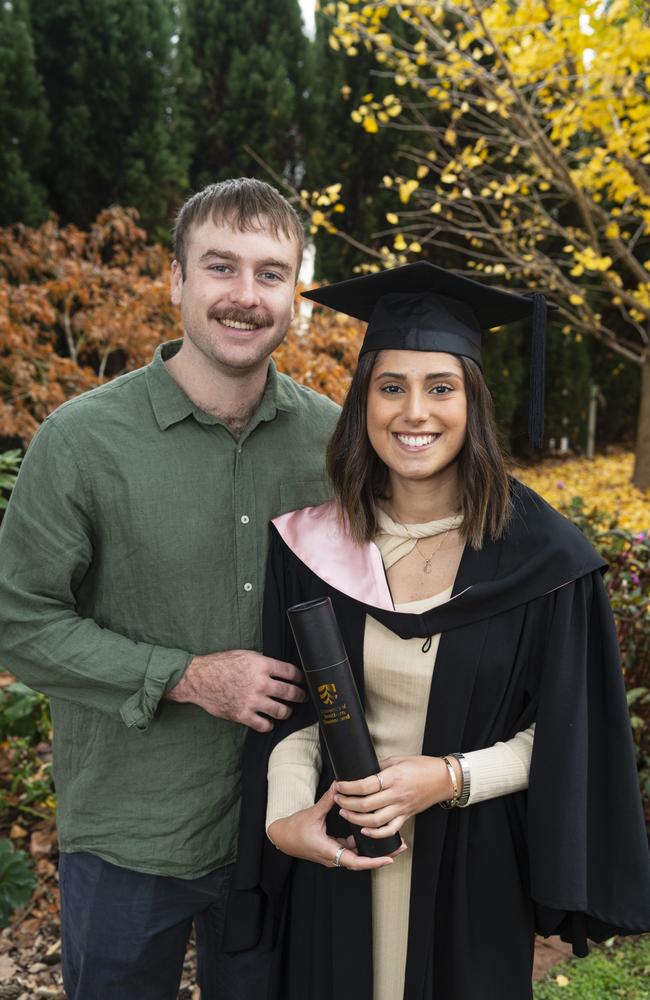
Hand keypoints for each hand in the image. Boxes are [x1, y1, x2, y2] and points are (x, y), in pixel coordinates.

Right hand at [166, 650, 306, 731]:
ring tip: (287, 711)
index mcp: (262, 665)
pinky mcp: (243, 715)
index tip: (302, 681)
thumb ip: (263, 661)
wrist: (199, 679)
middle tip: (302, 697)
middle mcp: (260, 683)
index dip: (301, 678)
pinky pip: (264, 725)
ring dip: (287, 712)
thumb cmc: (220, 664)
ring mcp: (252, 700)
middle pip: (291, 692)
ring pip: (281, 711)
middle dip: (300, 696)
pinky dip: (269, 725)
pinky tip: (269, 721)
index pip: (292, 672)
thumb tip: (278, 666)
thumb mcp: (244, 655)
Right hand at [267, 784, 404, 869]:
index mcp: (329, 851)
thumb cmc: (294, 829)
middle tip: (399, 847)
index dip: (373, 861)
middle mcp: (333, 857)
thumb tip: (339, 785)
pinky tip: (369, 832)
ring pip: (356, 855)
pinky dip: (361, 842)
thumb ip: (328, 800)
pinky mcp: (332, 849)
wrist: (281, 836)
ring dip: (372, 849)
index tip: (389, 858)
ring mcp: (333, 854)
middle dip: (380, 855)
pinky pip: (350, 848)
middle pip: (361, 860)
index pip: (355, 862)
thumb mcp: (312, 814)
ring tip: (390, 840)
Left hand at [334, 755, 461, 838]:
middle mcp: (396, 795)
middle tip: (337, 798)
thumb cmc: (422, 765)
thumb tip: (362, 772)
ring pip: (375, 821)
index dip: (349, 787)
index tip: (338, 785)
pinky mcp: (406, 816)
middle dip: (347, 803)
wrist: (443, 779)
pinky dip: (375, 834)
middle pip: (366, 804)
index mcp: (393, 777)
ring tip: (345, 812)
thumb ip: (380, 767)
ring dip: (356, 818)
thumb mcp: (398, 759)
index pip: (365, 785)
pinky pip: (389, 830)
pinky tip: (363, 830)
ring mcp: (401, 808)